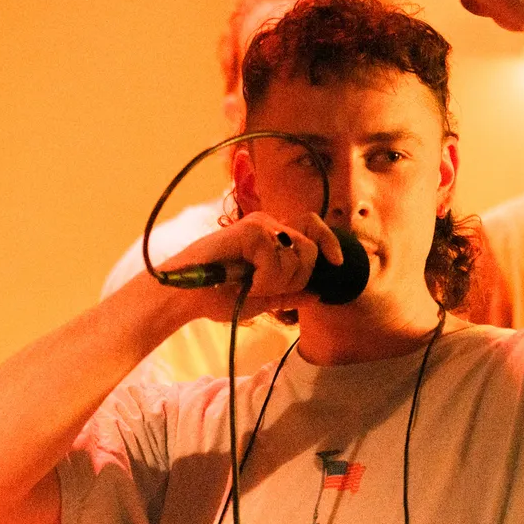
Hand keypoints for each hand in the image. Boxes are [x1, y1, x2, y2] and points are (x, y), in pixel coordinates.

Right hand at [161, 212, 343, 320]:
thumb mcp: (263, 298)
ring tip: (249, 286)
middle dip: (295, 278)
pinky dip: (264, 280)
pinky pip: (275, 259)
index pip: (313, 228)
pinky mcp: (248, 231)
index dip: (328, 242)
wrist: (186, 297)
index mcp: (273, 237)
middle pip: (309, 249)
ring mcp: (259, 225)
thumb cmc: (218, 295)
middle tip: (264, 289)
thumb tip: (318, 292)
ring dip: (275, 282)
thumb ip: (290, 293)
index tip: (337, 263)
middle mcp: (269, 225)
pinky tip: (244, 283)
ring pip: (295, 257)